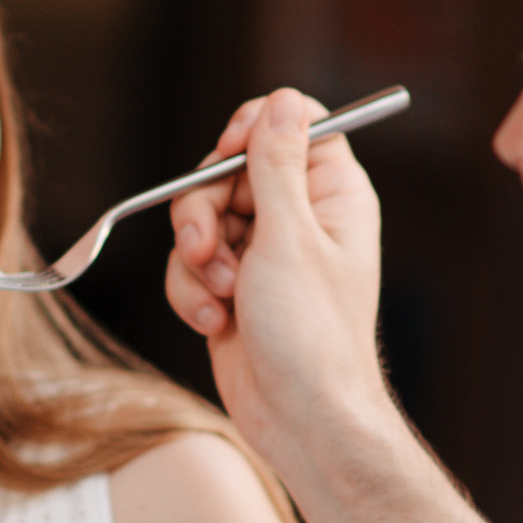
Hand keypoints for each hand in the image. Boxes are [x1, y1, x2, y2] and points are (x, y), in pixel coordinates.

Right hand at [165, 90, 396, 482]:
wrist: (299, 419)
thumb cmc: (312, 336)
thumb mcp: (289, 238)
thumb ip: (276, 165)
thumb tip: (279, 102)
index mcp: (332, 193)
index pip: (291, 123)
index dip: (250, 129)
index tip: (227, 152)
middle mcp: (300, 216)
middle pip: (228, 169)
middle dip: (205, 210)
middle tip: (205, 246)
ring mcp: (263, 252)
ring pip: (201, 218)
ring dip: (197, 259)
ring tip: (220, 297)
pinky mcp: (232, 286)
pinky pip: (191, 264)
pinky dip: (192, 291)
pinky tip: (214, 323)